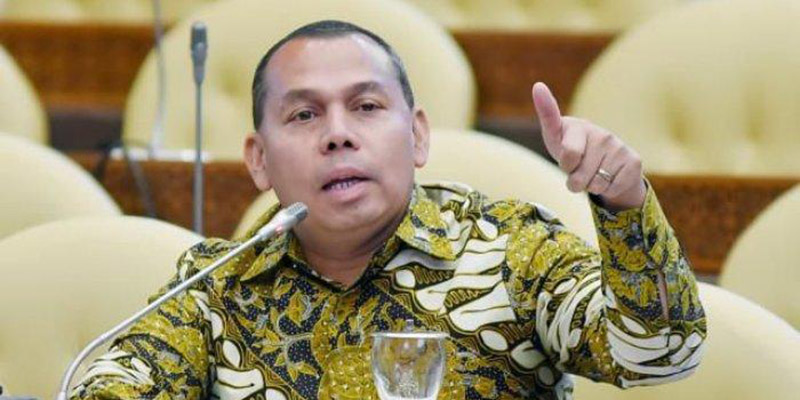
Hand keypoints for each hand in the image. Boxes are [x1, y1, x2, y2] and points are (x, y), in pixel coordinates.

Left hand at [532, 82, 645, 210]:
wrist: (610, 166)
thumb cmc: (574, 151)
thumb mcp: (557, 141)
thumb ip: (548, 123)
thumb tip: (538, 85)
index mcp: (576, 127)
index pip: (563, 138)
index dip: (557, 132)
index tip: (539, 89)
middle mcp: (599, 133)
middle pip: (575, 173)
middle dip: (573, 180)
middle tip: (578, 170)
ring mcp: (617, 145)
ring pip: (594, 184)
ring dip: (590, 186)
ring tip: (593, 173)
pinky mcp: (633, 160)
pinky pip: (611, 188)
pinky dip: (607, 190)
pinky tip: (609, 177)